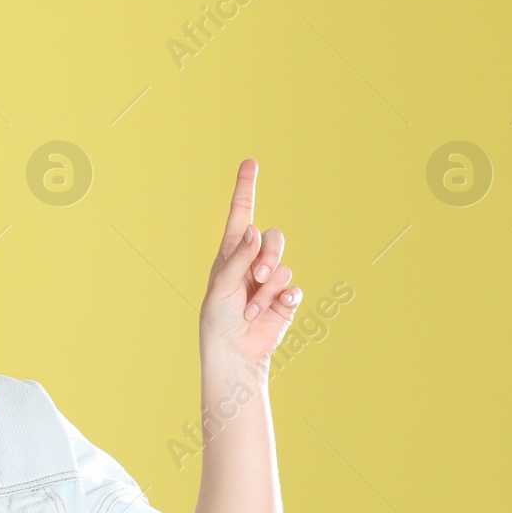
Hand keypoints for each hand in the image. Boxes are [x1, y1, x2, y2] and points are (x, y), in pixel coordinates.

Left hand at [200, 158, 301, 368]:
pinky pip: (293, 288)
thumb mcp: (221, 285)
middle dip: (268, 256)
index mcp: (231, 251)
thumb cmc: (218, 317)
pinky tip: (271, 311)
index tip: (250, 162)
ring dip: (268, 288)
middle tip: (256, 277)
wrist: (233, 350)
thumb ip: (238, 257)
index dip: (246, 187)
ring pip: (283, 266)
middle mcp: (253, 260)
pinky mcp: (285, 298)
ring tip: (251, 308)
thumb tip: (252, 229)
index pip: (241, 213)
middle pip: (274, 238)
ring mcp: (270, 279)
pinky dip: (282, 300)